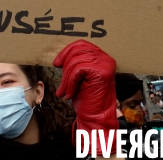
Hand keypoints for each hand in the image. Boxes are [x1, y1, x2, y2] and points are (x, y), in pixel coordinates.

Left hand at [54, 40, 118, 154]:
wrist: (96, 118)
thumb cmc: (87, 99)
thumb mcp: (79, 77)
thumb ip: (76, 63)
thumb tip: (60, 56)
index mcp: (102, 57)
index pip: (81, 44)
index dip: (67, 52)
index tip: (57, 63)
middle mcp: (106, 58)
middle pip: (77, 51)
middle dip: (65, 68)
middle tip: (62, 85)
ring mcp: (105, 64)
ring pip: (76, 61)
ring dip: (66, 79)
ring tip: (64, 91)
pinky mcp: (101, 72)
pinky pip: (78, 70)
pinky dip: (70, 83)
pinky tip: (71, 94)